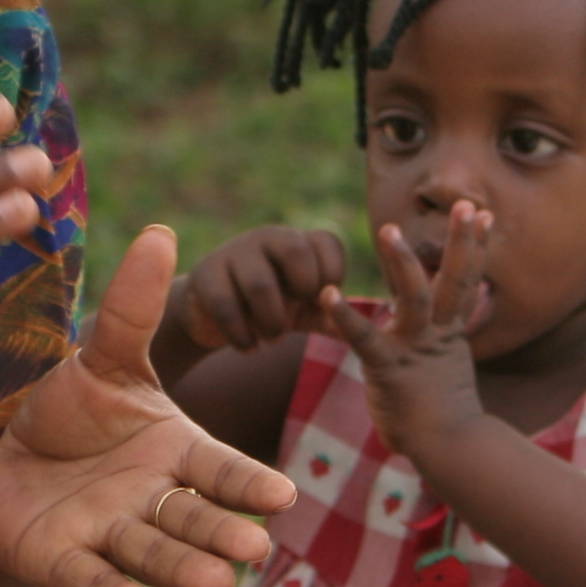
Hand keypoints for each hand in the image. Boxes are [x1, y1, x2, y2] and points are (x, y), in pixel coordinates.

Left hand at [0, 225, 297, 586]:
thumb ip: (132, 310)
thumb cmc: (72, 414)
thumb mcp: (103, 360)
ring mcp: (110, 534)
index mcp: (174, 452)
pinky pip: (89, 578)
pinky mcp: (62, 561)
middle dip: (222, 535)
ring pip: (153, 553)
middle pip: (194, 519)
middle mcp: (152, 500)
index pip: (219, 469)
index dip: (247, 483)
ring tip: (215, 581)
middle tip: (254, 550)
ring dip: (182, 568)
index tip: (283, 495)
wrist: (8, 466)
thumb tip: (162, 231)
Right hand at [170, 225, 346, 352]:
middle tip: (295, 319)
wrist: (212, 315)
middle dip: (301, 293)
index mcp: (297, 242)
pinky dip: (241, 335)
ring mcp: (233, 253)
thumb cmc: (271, 309)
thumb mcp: (306, 311)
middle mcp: (267, 238)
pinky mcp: (205, 274)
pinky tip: (248, 348)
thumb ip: (336, 315)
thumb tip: (381, 328)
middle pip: (296, 252)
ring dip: (271, 322)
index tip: (320, 302)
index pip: (328, 243)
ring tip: (271, 339)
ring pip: (260, 284)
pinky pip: (225, 305)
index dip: (332, 277)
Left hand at [324, 202, 493, 454]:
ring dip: (403, 262)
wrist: (448, 450)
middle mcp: (437, 335)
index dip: (476, 249)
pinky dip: (345, 316)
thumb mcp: (445, 378)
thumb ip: (439, 356)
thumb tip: (441, 351)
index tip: (485, 216)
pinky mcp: (388, 369)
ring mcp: (414, 350)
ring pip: (415, 297)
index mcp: (450, 335)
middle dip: (461, 241)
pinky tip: (328, 294)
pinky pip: (365, 338)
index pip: (467, 284)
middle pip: (455, 280)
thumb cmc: (443, 422)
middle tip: (466, 203)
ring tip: (390, 229)